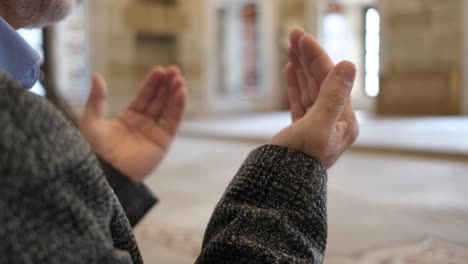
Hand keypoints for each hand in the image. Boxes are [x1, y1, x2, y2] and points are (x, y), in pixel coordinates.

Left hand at [80, 66, 186, 181]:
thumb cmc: (95, 150)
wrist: (106, 172)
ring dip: (175, 93)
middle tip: (174, 70)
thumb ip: (96, 99)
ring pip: (168, 108)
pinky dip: (179, 107)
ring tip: (179, 79)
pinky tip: (181, 93)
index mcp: (128, 117)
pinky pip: (173, 121)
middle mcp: (143, 124)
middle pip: (159, 100)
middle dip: (167, 85)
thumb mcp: (91, 121)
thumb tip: (97, 76)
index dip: (152, 83)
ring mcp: (154, 132)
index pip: (144, 96)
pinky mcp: (163, 142)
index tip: (160, 70)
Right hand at [269, 29, 358, 167]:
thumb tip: (349, 64)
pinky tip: (292, 70)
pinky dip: (296, 85)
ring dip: (301, 68)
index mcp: (344, 122)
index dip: (315, 56)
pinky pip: (301, 102)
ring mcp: (318, 126)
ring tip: (291, 48)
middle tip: (294, 34)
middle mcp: (334, 122)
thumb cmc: (297, 162)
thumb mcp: (316, 127)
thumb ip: (332, 96)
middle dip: (307, 57)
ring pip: (310, 90)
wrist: (279, 188)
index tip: (301, 37)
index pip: (330, 80)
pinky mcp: (303, 131)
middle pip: (321, 81)